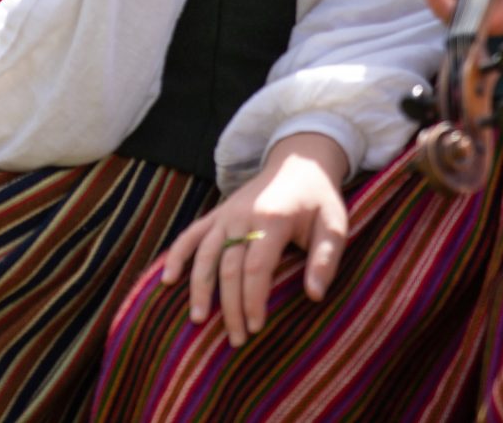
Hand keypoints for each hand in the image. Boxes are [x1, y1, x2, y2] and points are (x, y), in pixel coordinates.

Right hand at [158, 132, 351, 346]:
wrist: (299, 162)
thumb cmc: (319, 200)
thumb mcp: (335, 225)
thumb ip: (326, 260)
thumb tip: (315, 296)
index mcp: (271, 220)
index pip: (255, 268)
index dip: (252, 300)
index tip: (255, 328)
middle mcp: (242, 216)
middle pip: (227, 267)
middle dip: (230, 306)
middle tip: (235, 339)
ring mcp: (226, 214)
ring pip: (204, 254)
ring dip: (199, 288)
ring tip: (198, 319)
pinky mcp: (217, 214)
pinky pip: (191, 235)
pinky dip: (176, 256)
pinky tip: (167, 280)